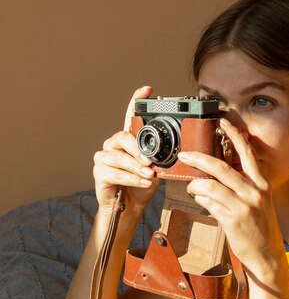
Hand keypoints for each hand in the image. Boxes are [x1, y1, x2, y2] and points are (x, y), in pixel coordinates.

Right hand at [93, 86, 159, 213]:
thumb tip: (178, 153)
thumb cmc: (142, 186)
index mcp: (129, 140)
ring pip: (120, 157)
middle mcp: (114, 144)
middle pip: (123, 137)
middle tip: (150, 162)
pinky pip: (115, 173)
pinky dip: (131, 179)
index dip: (137, 101)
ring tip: (149, 175)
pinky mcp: (99, 172)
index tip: (147, 90)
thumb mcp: (157, 170)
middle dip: (138, 150)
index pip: (131, 116)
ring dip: (136, 167)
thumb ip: (161, 159)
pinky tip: (143, 182)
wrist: (130, 208)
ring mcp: (104, 157)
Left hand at [179, 119, 284, 281]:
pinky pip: (210, 204)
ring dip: (196, 185)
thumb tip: (218, 174)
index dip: (234, 135)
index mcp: (261, 184)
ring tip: (191, 186)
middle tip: (185, 154)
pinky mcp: (233, 221)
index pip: (247, 153)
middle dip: (199, 158)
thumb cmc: (260, 228)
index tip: (222, 122)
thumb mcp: (258, 202)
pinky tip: (199, 199)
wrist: (267, 255)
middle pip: (222, 168)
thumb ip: (243, 186)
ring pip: (211, 186)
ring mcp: (244, 206)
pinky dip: (201, 200)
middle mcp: (254, 192)